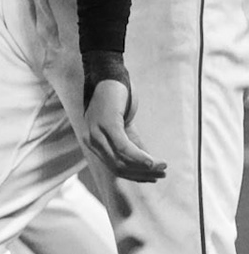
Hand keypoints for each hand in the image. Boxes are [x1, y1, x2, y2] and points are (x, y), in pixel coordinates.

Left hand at [82, 53, 167, 182]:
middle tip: (162, 174)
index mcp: (94, 142)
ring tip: (162, 167)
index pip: (114, 167)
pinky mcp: (106, 125)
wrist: (108, 75)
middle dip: (142, 174)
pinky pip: (124, 148)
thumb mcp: (124, 126)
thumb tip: (148, 164)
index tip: (153, 178)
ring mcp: (97, 132)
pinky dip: (140, 157)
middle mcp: (91, 140)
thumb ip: (131, 143)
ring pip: (121, 160)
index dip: (135, 176)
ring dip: (145, 167)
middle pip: (118, 167)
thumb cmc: (117, 100)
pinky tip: (153, 162)